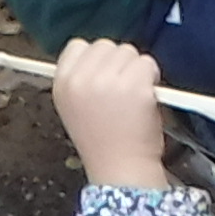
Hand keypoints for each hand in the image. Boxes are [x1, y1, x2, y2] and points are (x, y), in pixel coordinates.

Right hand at [50, 37, 170, 190]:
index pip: (78, 46)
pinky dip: (152, 78)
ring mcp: (108, 81)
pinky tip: (146, 99)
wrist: (121, 169)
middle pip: (106, 45)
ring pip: (130, 52)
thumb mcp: (74, 107)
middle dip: (119, 63)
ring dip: (137, 69)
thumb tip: (99, 56)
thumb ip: (80, 79)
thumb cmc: (103, 142)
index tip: (105, 75)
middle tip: (123, 91)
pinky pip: (148, 64)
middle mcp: (81, 79)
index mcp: (62, 83)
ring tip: (133, 97)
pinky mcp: (135, 86)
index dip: (96, 58)